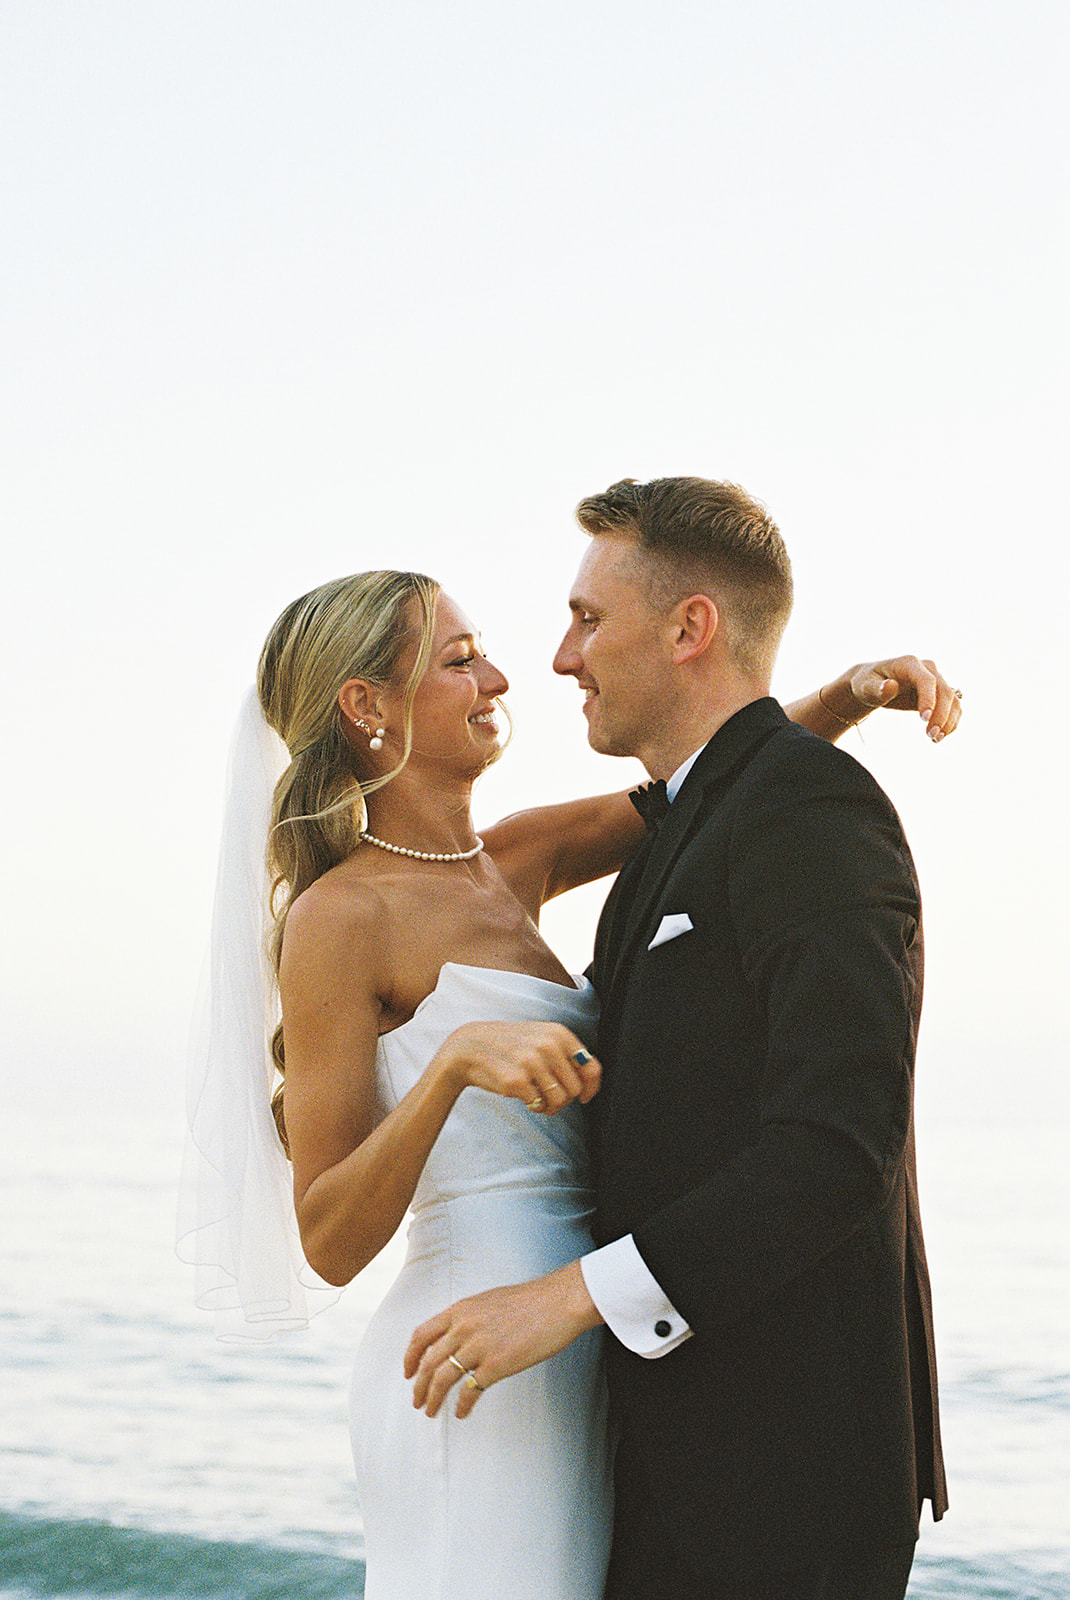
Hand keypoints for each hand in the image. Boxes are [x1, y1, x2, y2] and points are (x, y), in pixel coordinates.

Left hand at [404, 1261, 601, 1418]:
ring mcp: (479, 1346)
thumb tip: (457, 1334)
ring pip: (442, 1379)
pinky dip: (462, 1405)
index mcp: (460, 1310)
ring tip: (430, 1411)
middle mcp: (463, 1327)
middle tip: (417, 1401)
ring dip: (433, 1399)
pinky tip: (461, 1413)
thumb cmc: (530, 1300)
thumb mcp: (489, 1300)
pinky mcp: (497, 1365)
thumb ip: (469, 1317)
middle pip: (428, 1362)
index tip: (408, 1372)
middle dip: (419, 1386)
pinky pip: (469, 1391)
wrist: (559, 1301)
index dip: (410, 1356)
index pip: (422, 1335)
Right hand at [430, 1021, 599, 1113]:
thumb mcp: (541, 1038)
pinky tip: (525, 1099)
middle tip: (549, 1097)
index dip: (590, 1087)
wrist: (468, 1047)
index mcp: (558, 1033)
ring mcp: (531, 1062)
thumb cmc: (509, 1046)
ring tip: (538, 1099)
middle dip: (565, 1099)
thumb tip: (590, 1084)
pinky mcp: (515, 1080)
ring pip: (560, 1100)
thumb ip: (566, 1055)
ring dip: (550, 1106)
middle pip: (575, 1088)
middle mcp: (547, 1045)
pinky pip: (539, 1105)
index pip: (591, 1067)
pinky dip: (535, 1107)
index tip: (583, 1097)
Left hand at [846, 656, 962, 742]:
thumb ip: (877, 688)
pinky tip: (941, 736)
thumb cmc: (868, 683)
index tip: (924, 719)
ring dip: (949, 721)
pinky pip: (953, 707)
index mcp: (910, 663)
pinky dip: (950, 722)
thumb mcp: (866, 686)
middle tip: (931, 736)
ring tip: (935, 739)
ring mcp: (936, 680)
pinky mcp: (939, 693)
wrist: (874, 684)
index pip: (927, 680)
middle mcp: (928, 669)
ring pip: (953, 700)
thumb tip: (891, 685)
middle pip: (944, 692)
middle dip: (941, 715)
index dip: (929, 699)